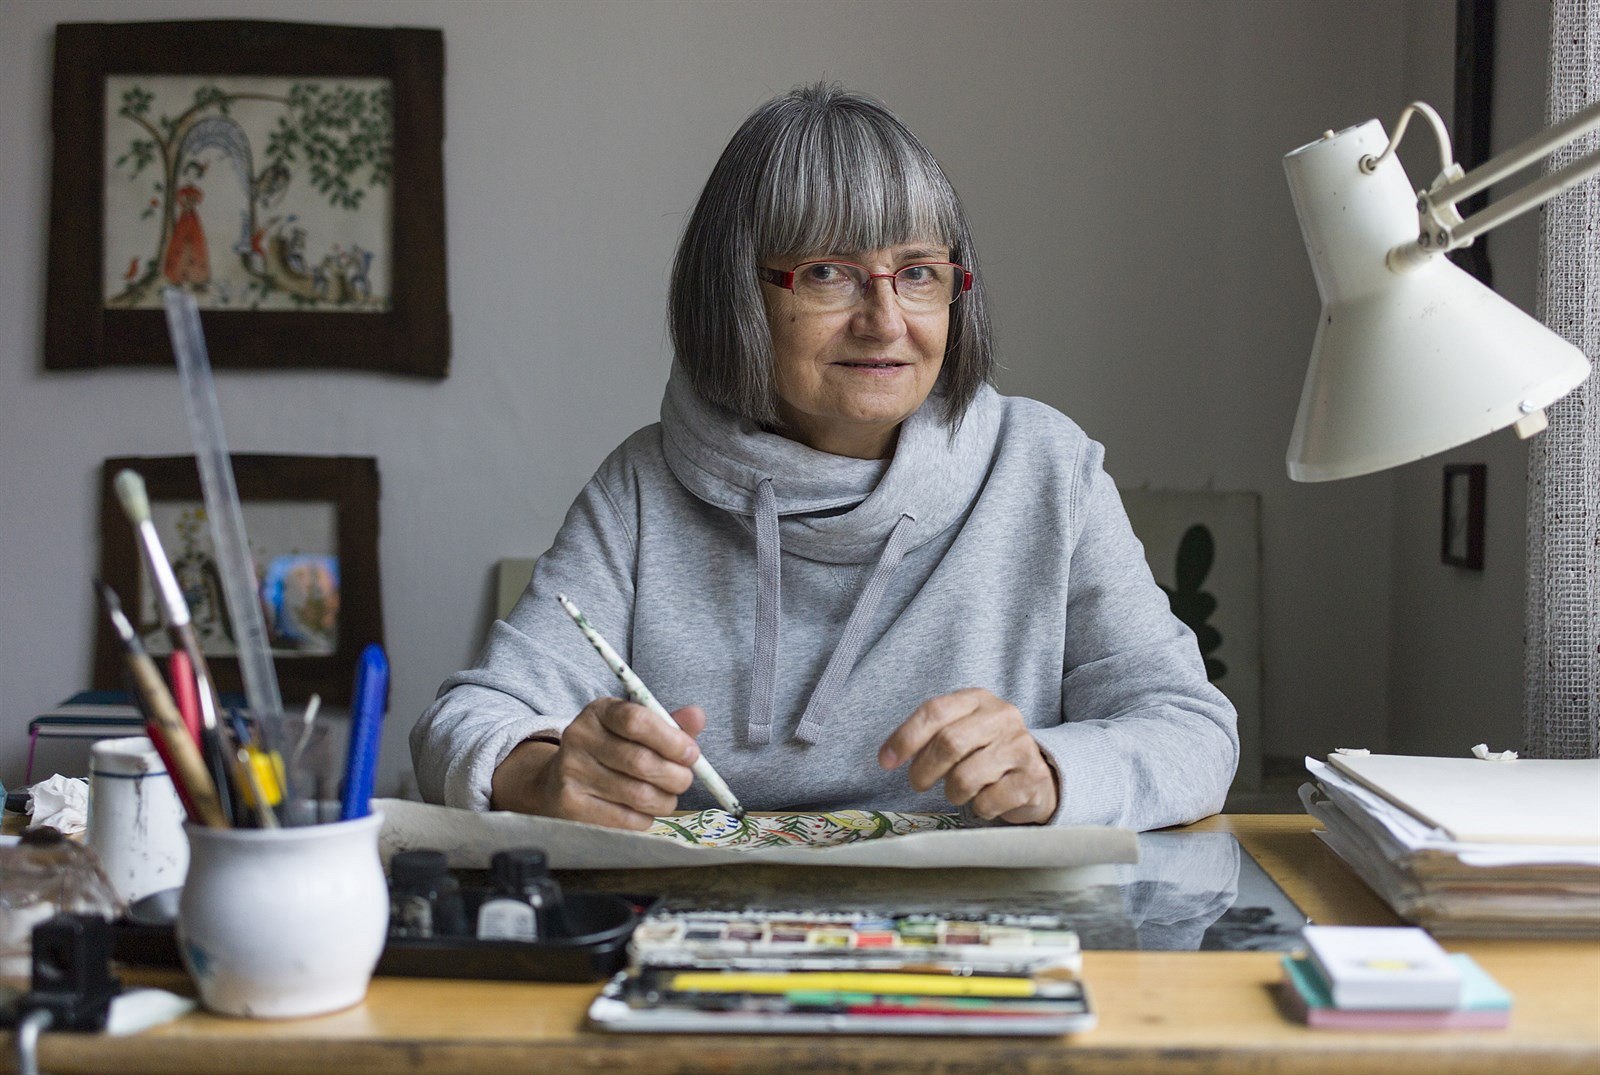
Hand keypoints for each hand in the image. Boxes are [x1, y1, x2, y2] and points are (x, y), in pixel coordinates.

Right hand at [490, 699, 705, 829]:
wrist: (557, 781)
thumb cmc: (610, 752)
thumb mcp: (635, 731)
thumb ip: (669, 725)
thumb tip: (698, 717)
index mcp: (599, 711)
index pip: (637, 721)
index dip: (672, 739)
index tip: (692, 753)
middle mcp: (579, 737)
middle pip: (641, 761)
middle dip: (676, 775)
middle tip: (684, 780)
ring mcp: (572, 772)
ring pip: (639, 794)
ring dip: (665, 800)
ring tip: (667, 796)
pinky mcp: (571, 805)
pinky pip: (627, 818)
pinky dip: (646, 817)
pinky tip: (643, 810)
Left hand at [878, 688, 1058, 823]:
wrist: (1039, 773)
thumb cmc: (986, 751)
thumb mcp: (962, 730)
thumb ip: (930, 735)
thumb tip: (888, 757)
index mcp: (978, 699)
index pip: (935, 711)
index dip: (905, 737)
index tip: (886, 761)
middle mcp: (1002, 717)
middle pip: (949, 743)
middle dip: (923, 770)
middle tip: (917, 783)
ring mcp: (1020, 747)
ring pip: (965, 778)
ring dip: (952, 792)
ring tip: (958, 790)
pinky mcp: (1030, 779)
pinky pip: (986, 802)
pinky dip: (977, 808)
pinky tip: (985, 799)